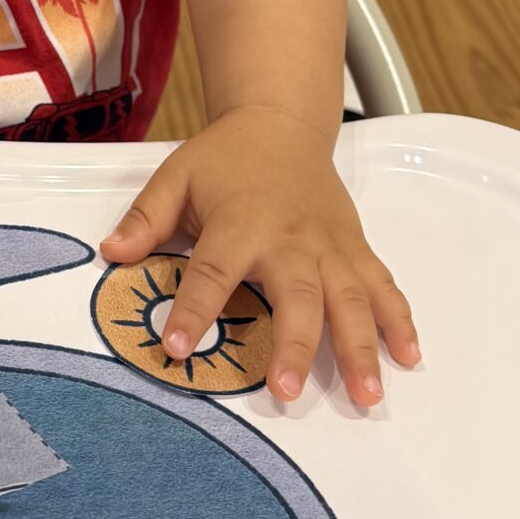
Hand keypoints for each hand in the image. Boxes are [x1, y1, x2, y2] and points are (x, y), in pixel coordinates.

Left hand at [98, 105, 419, 406]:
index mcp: (240, 223)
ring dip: (360, 347)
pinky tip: (408, 356)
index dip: (194, 310)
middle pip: (296, 294)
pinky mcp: (355, 248)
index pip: (212, 272)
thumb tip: (112, 253)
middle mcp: (291, 238)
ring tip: (366, 396)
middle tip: (287, 391)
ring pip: (350, 298)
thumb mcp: (175, 177)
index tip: (177, 349)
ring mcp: (329, 245)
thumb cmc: (226, 158)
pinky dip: (399, 320)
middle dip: (295, 344)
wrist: (282, 122)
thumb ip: (145, 219)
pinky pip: (382, 285)